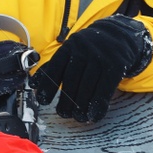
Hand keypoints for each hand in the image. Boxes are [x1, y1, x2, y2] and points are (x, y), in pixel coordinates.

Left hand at [33, 15, 152, 122]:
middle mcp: (83, 51)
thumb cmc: (89, 48)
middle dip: (66, 101)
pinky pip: (105, 90)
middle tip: (63, 113)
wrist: (118, 35)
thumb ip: (54, 65)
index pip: (55, 68)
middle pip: (71, 81)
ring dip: (81, 107)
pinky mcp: (115, 66)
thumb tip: (34, 84)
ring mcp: (100, 58)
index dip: (48, 86)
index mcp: (69, 47)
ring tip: (78, 117)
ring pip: (88, 87)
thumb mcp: (71, 50)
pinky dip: (98, 106)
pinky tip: (94, 116)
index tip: (43, 102)